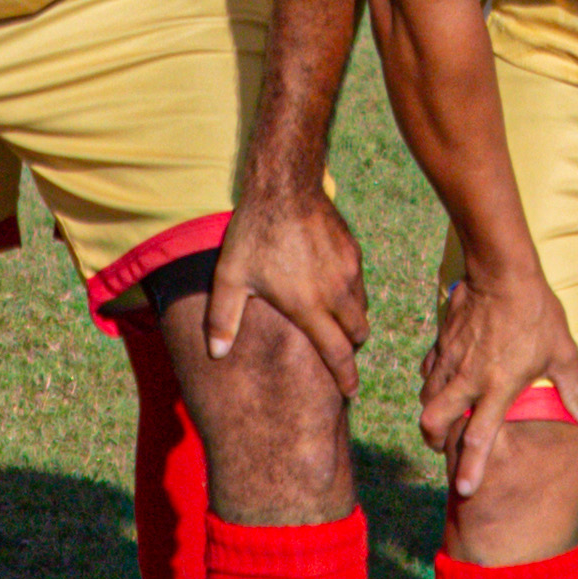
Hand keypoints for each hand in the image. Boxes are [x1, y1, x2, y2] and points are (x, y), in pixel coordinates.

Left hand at [209, 171, 369, 393]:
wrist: (284, 187)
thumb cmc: (254, 234)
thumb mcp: (230, 278)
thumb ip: (224, 319)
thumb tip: (216, 354)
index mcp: (309, 306)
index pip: (338, 353)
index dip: (346, 377)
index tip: (350, 392)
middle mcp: (336, 292)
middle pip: (358, 334)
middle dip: (350, 348)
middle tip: (337, 353)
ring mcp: (349, 270)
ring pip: (362, 308)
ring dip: (351, 320)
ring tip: (332, 321)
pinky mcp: (353, 251)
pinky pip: (359, 282)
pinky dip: (350, 293)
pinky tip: (330, 286)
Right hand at [417, 261, 577, 498]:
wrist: (502, 272)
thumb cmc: (536, 314)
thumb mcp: (562, 352)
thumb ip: (573, 387)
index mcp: (497, 388)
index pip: (478, 438)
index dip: (469, 468)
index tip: (463, 490)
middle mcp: (468, 379)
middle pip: (434, 421)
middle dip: (433, 440)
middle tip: (442, 445)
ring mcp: (450, 359)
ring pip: (426, 396)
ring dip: (432, 411)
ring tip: (443, 416)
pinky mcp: (441, 341)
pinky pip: (427, 369)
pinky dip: (430, 380)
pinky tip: (441, 379)